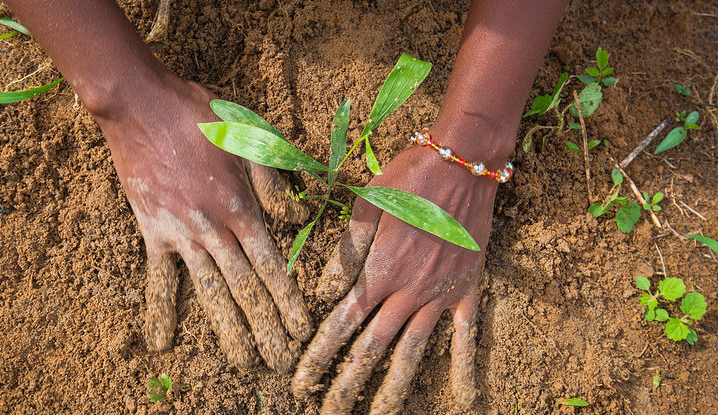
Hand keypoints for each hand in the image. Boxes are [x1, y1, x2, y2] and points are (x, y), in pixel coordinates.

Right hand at [95, 72, 311, 371]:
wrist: (141, 104)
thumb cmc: (200, 114)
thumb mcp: (252, 135)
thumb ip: (276, 179)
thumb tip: (299, 217)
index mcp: (242, 208)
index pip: (272, 264)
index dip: (287, 299)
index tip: (301, 328)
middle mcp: (214, 229)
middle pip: (245, 287)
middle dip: (265, 325)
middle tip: (279, 358)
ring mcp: (181, 234)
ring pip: (209, 290)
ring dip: (226, 328)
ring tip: (239, 360)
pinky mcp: (152, 231)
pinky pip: (157, 277)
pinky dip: (159, 310)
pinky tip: (161, 341)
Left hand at [292, 143, 499, 411]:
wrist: (462, 162)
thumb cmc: (409, 177)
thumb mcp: (366, 206)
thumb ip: (346, 251)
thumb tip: (324, 292)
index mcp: (379, 271)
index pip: (341, 323)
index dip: (319, 355)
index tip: (301, 382)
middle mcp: (408, 291)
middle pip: (373, 348)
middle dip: (349, 384)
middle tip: (329, 412)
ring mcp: (441, 295)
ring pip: (414, 351)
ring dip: (395, 389)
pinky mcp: (468, 289)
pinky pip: (467, 336)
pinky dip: (465, 368)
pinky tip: (465, 400)